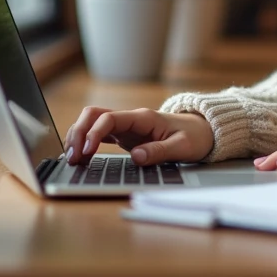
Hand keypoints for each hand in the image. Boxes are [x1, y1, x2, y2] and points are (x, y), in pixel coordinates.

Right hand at [63, 106, 213, 165]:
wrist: (204, 130)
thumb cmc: (195, 136)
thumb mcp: (183, 146)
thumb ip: (160, 151)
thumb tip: (136, 157)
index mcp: (143, 118)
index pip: (109, 118)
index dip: (94, 133)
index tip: (86, 152)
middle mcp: (131, 119)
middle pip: (93, 115)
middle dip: (78, 133)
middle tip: (72, 158)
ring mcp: (126, 127)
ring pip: (92, 123)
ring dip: (78, 137)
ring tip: (72, 160)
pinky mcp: (125, 136)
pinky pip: (99, 134)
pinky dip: (86, 143)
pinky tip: (80, 158)